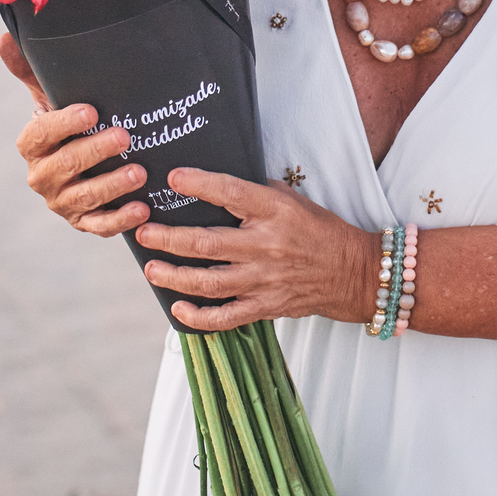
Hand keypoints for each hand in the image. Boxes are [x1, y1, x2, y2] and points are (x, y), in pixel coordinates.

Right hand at [0, 34, 149, 235]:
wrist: (83, 163)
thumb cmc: (70, 123)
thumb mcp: (50, 95)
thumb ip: (30, 71)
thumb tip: (3, 37)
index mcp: (32, 144)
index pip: (41, 134)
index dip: (63, 124)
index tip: (91, 111)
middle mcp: (42, 176)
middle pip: (65, 165)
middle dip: (95, 152)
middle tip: (125, 136)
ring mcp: (62, 202)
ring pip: (84, 197)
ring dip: (112, 186)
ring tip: (140, 173)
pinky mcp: (84, 222)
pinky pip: (100, 226)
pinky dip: (121, 220)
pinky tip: (143, 210)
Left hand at [137, 168, 375, 330]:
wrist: (353, 273)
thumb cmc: (321, 231)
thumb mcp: (294, 200)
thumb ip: (258, 192)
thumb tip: (217, 184)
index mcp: (275, 212)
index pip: (232, 194)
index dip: (201, 185)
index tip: (173, 178)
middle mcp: (267, 246)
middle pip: (208, 243)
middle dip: (169, 238)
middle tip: (143, 232)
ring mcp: (265, 279)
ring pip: (210, 282)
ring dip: (175, 276)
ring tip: (151, 269)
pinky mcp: (266, 306)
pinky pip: (227, 317)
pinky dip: (200, 317)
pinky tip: (178, 308)